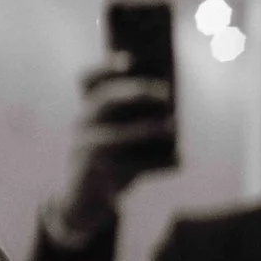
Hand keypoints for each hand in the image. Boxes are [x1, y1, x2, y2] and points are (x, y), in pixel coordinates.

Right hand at [54, 59, 174, 236]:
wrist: (83, 199)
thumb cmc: (110, 158)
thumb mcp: (118, 132)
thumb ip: (137, 114)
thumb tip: (171, 100)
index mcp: (88, 108)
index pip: (89, 79)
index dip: (107, 67)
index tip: (132, 60)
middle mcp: (81, 125)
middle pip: (104, 101)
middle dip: (136, 94)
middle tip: (167, 94)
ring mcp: (84, 150)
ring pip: (117, 136)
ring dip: (149, 130)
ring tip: (174, 128)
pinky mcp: (96, 174)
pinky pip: (129, 165)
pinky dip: (158, 162)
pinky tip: (179, 159)